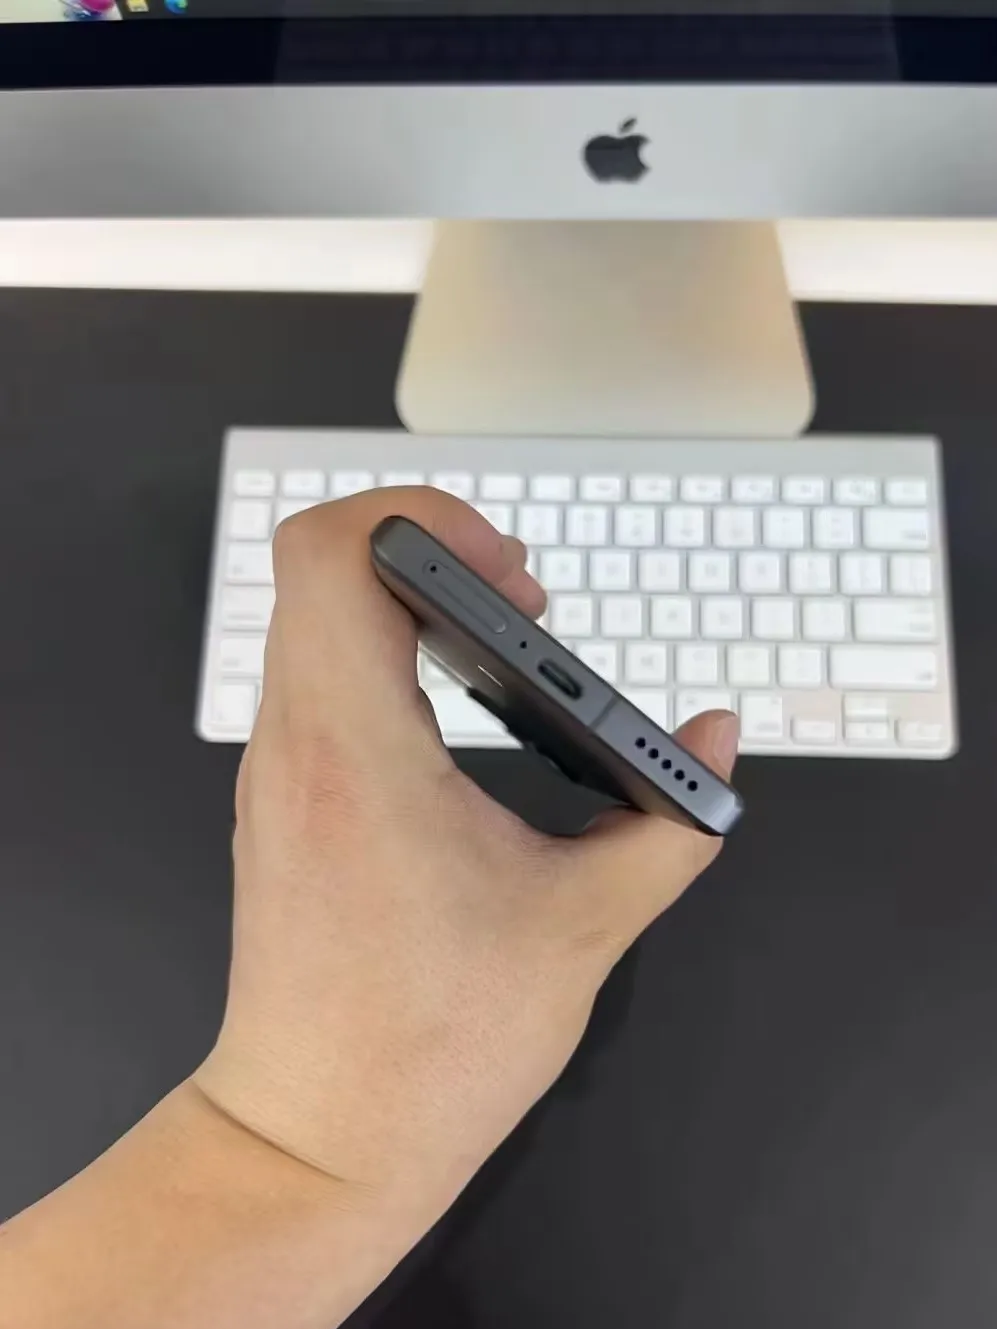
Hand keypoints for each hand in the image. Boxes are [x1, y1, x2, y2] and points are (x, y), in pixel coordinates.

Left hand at [194, 488, 738, 1234]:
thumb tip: (712, 743)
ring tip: (498, 648)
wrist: (315, 1142)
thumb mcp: (584, 927)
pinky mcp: (283, 801)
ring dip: (408, 602)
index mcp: (357, 751)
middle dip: (434, 550)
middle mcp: (296, 745)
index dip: (426, 518)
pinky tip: (454, 719)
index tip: (514, 574)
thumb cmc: (431, 1050)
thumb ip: (671, 821)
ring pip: (314, 616)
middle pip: (323, 563)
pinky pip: (315, 677)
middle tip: (520, 602)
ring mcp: (276, 772)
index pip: (334, 551)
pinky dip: (384, 656)